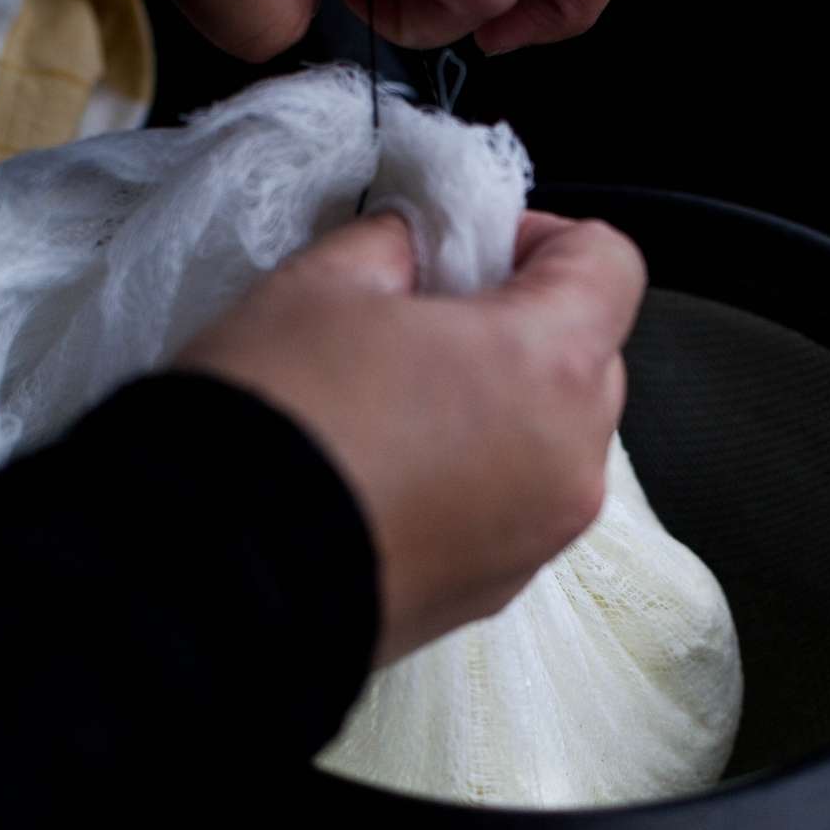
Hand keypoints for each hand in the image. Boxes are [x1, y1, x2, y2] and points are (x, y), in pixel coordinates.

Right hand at [175, 211, 646, 662]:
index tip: (474, 247)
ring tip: (402, 405)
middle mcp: (571, 460)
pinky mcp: (498, 591)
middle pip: (593, 358)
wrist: (218, 577)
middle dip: (526, 326)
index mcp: (550, 365)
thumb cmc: (276, 421)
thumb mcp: (320, 283)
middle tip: (430, 321)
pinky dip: (480, 479)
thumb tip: (417, 246)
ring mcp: (541, 537)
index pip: (611, 265)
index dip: (545, 238)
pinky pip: (517, 509)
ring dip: (506, 408)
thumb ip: (395, 244)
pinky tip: (392, 472)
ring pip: (557, 440)